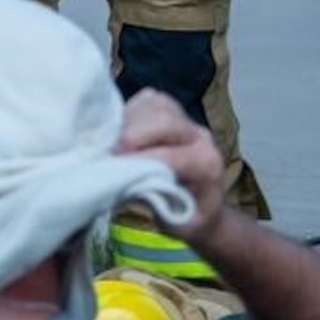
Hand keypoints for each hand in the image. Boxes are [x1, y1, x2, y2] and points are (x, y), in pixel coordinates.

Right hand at [118, 88, 223, 245]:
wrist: (204, 206)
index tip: (114, 170)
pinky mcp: (171, 109)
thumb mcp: (175, 221)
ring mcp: (186, 119)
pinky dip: (130, 111)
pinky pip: (148, 98)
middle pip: (164, 120)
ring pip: (155, 104)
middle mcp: (200, 136)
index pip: (170, 155)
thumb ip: (155, 198)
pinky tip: (123, 129)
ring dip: (129, 121)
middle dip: (132, 135)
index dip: (138, 161)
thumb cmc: (187, 218)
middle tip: (112, 154)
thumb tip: (125, 179)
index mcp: (207, 165)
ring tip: (116, 142)